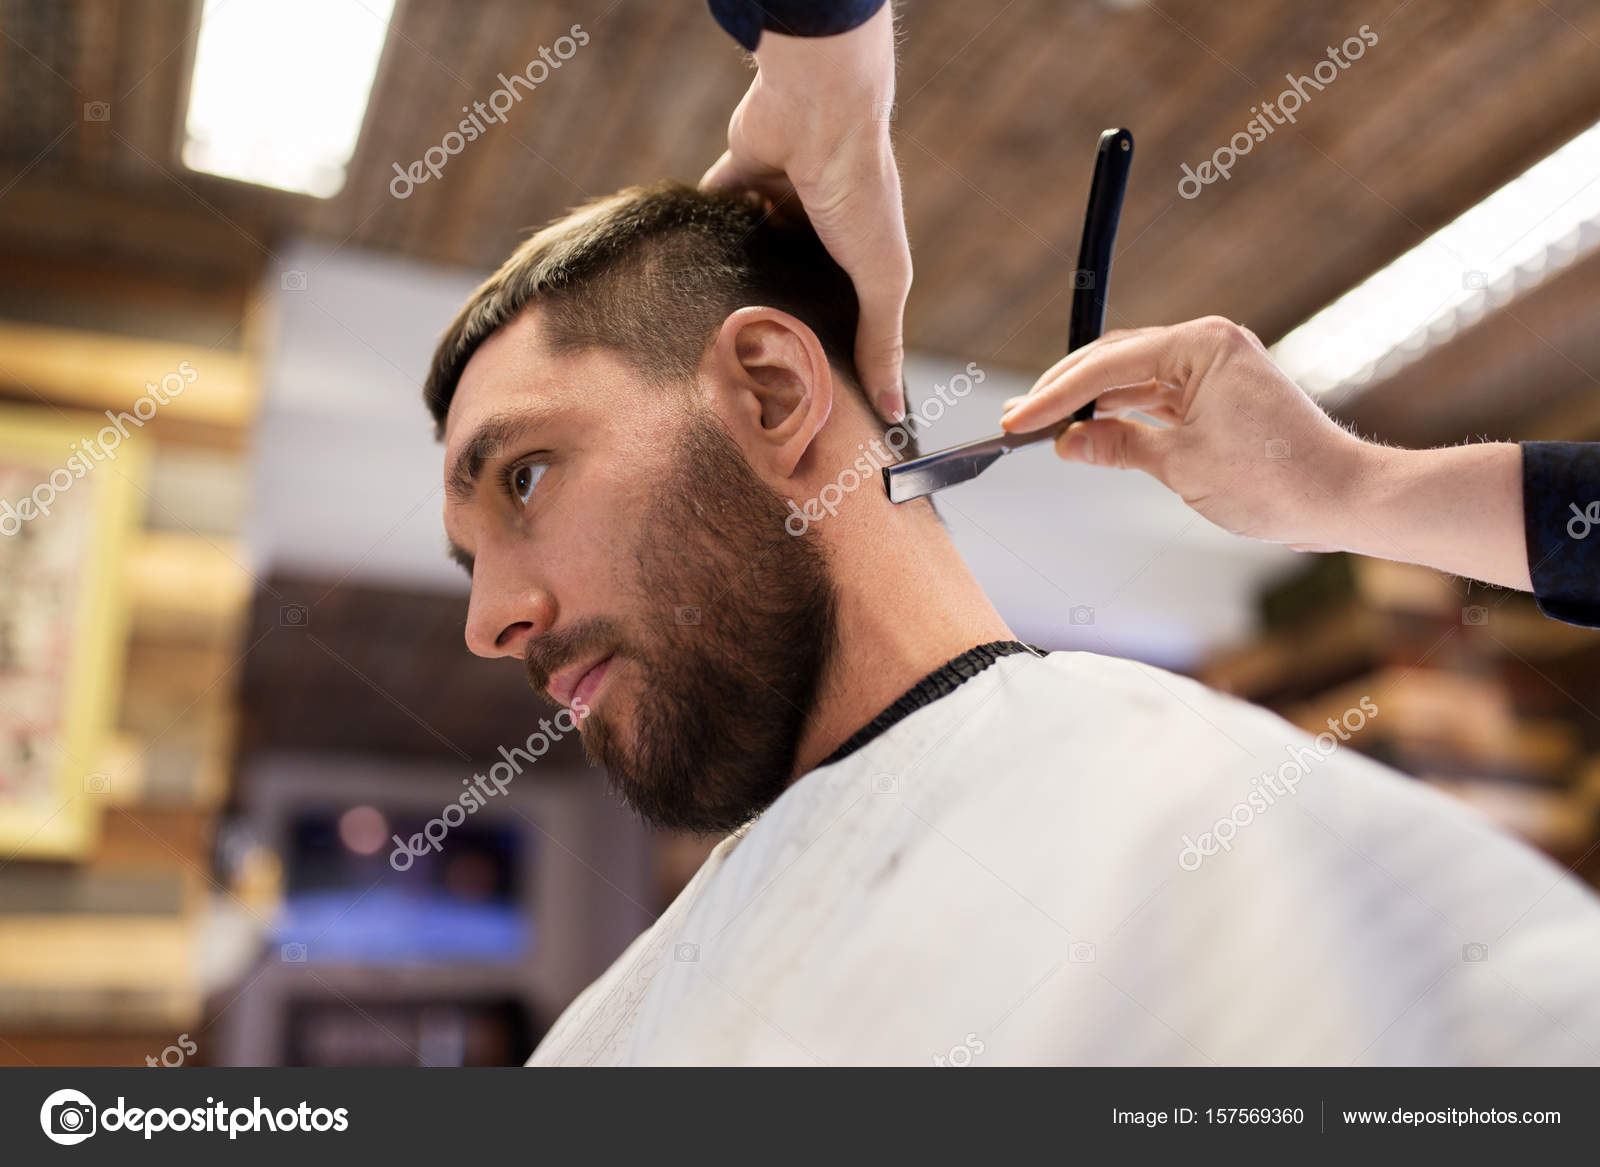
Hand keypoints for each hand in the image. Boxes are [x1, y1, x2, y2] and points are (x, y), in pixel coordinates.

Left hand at [701, 4, 909, 421]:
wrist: (817, 111)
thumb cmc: (860, 192)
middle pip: (792, 283)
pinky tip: (680, 271)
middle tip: (747, 371)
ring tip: (707, 330)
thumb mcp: (881, 277)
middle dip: (774, 318)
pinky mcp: (740, 174)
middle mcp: (818, 226)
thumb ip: (882, 340)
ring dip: (734, 279)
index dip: (827, 345)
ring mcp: (779, 198)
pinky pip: (716, 209)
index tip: (806, 391)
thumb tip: (893, 412)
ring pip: (752, 250)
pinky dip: (702, 232)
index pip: (842, 309)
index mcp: (858, 250)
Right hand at [998, 316, 1531, 589]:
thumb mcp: (1181, 466)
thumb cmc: (1276, 480)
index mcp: (1201, 345)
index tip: (1018, 420)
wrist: (1340, 499)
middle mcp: (1209, 344)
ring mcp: (1215, 366)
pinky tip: (1089, 431)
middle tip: (1019, 419)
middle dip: (1065, 391)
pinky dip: (1122, 414)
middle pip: (1116, 360)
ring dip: (1090, 403)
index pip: (1108, 366)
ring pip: (1132, 377)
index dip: (1056, 395)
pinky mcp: (1219, 392)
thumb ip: (1117, 446)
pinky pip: (1156, 395)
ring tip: (1044, 426)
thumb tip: (1067, 441)